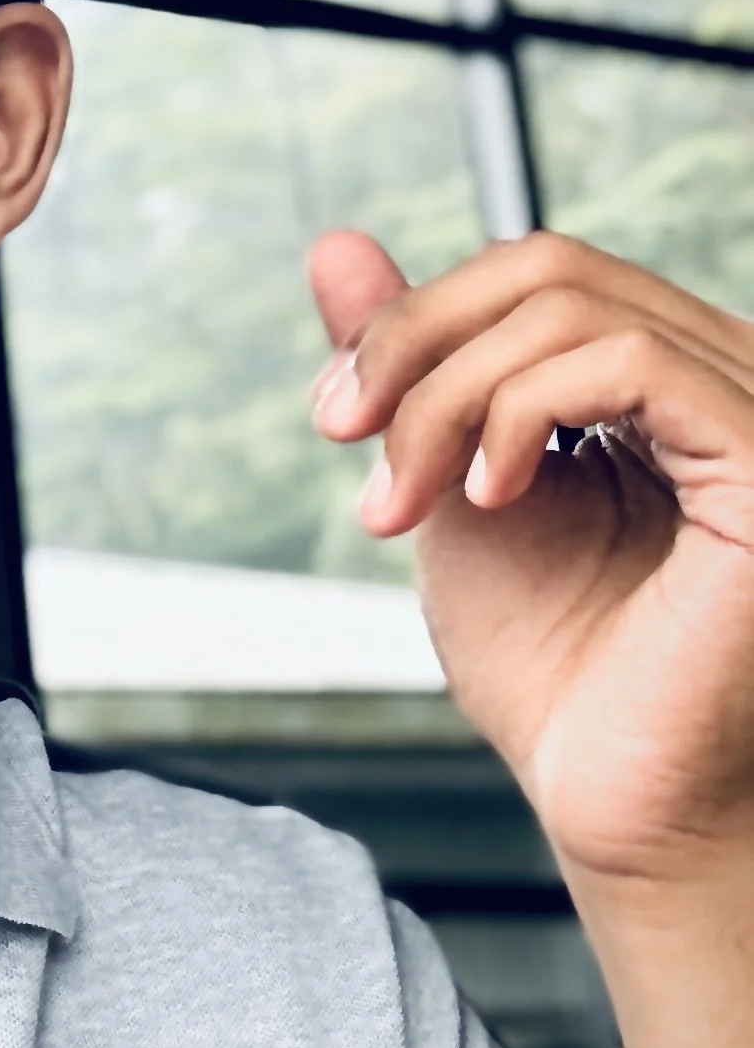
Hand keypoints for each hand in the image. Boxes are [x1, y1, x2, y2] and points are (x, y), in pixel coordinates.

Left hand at [308, 227, 753, 896]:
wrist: (611, 804)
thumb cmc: (554, 668)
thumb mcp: (446, 478)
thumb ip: (409, 360)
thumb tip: (334, 243)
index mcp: (668, 378)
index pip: (538, 270)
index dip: (416, 319)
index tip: (336, 416)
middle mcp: (730, 378)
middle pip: (547, 268)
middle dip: (416, 346)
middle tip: (346, 439)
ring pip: (570, 307)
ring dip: (446, 396)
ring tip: (405, 498)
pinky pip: (629, 363)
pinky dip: (520, 412)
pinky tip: (488, 496)